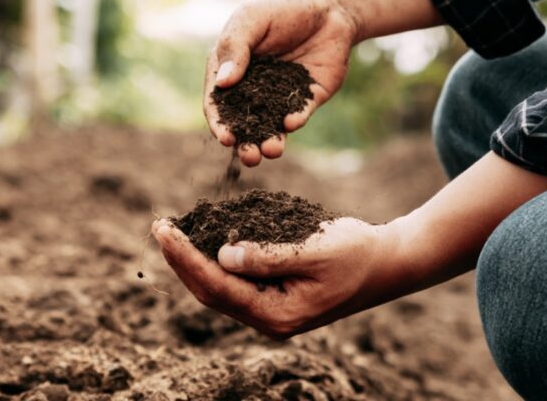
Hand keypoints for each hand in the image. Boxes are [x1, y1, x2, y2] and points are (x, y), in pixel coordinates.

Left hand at [152, 217, 415, 338]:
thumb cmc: (357, 253)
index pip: (218, 287)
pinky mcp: (276, 296)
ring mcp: (272, 310)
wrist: (387, 263)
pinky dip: (216, 260)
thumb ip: (267, 256)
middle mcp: (269, 319)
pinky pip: (236, 281)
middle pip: (211, 292)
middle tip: (159, 227)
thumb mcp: (314, 250)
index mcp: (277, 314)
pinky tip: (204, 240)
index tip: (164, 230)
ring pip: (220, 288)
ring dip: (194, 260)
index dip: (186, 258)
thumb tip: (222, 256)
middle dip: (182, 260)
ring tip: (172, 233)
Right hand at [204, 0, 357, 166]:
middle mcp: (253, 88)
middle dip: (246, 143)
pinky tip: (292, 121)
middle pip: (244, 123)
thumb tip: (223, 83)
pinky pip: (299, 114)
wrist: (328, 4)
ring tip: (272, 150)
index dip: (220, 123)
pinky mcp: (307, 98)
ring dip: (270, 141)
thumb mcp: (252, 19)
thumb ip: (236, 48)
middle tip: (250, 157)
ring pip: (272, 126)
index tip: (226, 138)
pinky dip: (295, 120)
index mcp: (231, 70)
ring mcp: (280, 96)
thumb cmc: (282, 6)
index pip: (218, 103)